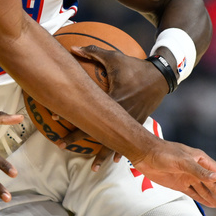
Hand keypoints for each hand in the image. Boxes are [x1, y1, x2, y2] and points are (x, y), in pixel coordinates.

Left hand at [58, 45, 167, 168]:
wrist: (161, 77)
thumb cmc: (134, 66)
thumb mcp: (114, 57)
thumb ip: (93, 52)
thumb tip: (72, 47)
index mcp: (113, 98)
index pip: (88, 108)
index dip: (71, 112)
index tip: (53, 117)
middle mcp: (121, 113)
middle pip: (97, 129)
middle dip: (78, 138)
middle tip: (61, 146)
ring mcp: (131, 120)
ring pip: (115, 141)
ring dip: (103, 154)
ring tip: (93, 169)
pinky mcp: (138, 121)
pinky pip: (127, 138)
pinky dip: (121, 150)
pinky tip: (115, 161)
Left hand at [130, 140, 215, 215]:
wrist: (144, 154)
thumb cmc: (163, 153)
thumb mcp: (182, 161)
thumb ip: (199, 171)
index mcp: (201, 160)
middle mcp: (197, 169)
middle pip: (215, 186)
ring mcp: (189, 177)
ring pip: (206, 192)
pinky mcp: (179, 184)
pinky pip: (195, 194)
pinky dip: (204, 200)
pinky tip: (213, 206)